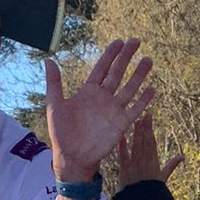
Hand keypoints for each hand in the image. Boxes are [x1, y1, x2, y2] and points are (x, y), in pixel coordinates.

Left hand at [43, 38, 153, 182]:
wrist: (72, 157)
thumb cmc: (61, 133)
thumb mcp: (55, 105)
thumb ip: (54, 83)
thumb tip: (48, 59)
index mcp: (88, 92)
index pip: (102, 68)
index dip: (110, 55)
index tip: (119, 41)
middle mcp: (103, 98)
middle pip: (118, 73)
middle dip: (127, 57)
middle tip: (136, 41)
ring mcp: (113, 110)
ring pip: (129, 88)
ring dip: (139, 75)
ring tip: (148, 60)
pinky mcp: (120, 124)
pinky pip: (134, 109)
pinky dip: (143, 100)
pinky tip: (151, 89)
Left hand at [117, 115, 183, 188]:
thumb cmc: (153, 191)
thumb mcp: (164, 178)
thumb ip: (171, 165)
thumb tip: (182, 157)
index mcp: (154, 162)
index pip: (152, 143)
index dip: (150, 130)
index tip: (149, 118)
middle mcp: (145, 162)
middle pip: (145, 142)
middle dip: (145, 127)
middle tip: (144, 115)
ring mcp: (135, 166)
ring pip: (136, 146)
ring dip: (136, 133)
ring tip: (136, 121)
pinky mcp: (125, 171)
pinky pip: (123, 157)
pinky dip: (122, 146)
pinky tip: (122, 136)